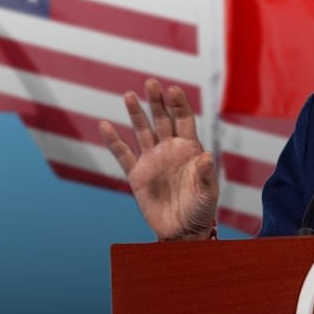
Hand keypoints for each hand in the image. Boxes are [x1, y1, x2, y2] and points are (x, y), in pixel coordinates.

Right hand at [99, 78, 218, 240]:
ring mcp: (152, 160)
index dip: (179, 104)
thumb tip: (205, 156)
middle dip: (157, 101)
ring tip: (129, 95)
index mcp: (190, 149)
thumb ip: (205, 174)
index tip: (173, 89)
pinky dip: (114, 141)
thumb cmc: (201, 209)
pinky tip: (105, 125)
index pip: (184, 119)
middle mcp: (170, 150)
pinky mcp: (137, 175)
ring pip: (143, 131)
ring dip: (137, 114)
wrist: (183, 231)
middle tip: (152, 82)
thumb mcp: (207, 191)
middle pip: (163, 119)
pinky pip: (123, 154)